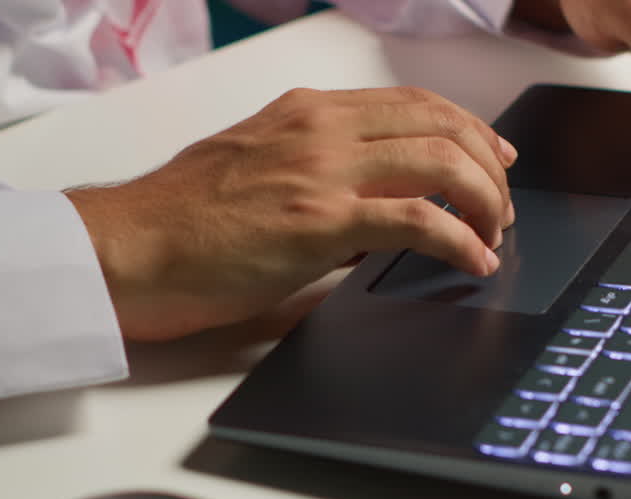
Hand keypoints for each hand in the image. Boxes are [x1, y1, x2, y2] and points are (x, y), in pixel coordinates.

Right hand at [66, 87, 515, 340]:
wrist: (128, 246)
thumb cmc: (177, 220)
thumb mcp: (255, 172)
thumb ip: (315, 178)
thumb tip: (370, 216)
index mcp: (304, 113)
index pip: (411, 104)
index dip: (467, 129)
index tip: (493, 157)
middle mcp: (320, 129)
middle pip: (441, 125)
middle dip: (489, 166)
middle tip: (502, 206)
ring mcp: (321, 171)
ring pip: (442, 163)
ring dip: (485, 202)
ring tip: (493, 235)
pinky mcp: (318, 222)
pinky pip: (417, 220)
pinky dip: (460, 240)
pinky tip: (473, 261)